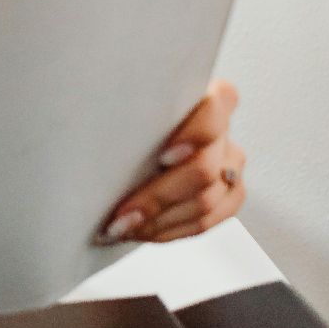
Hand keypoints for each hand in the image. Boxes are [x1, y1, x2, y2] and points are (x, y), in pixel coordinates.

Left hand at [93, 78, 245, 245]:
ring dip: (158, 221)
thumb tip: (97, 124)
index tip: (163, 157)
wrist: (137, 133)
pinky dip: (169, 231)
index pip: (214, 111)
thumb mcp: (129, 103)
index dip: (195, 134)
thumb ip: (131, 110)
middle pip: (203, 169)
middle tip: (120, 216)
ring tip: (121, 227)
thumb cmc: (129, 114)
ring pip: (205, 202)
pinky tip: (142, 231)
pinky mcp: (230, 195)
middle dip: (157, 197)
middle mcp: (223, 131)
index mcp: (208, 96)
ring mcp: (230, 164)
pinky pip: (206, 223)